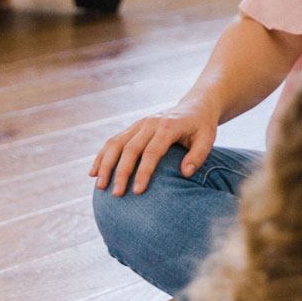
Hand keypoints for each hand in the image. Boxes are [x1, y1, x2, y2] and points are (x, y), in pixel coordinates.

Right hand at [91, 101, 219, 195]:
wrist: (195, 106)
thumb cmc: (202, 127)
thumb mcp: (207, 139)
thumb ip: (198, 155)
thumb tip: (185, 173)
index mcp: (168, 127)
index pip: (152, 152)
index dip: (143, 172)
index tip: (137, 191)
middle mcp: (150, 123)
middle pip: (130, 148)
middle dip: (121, 172)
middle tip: (116, 194)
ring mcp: (139, 124)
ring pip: (116, 143)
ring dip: (106, 164)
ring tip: (100, 186)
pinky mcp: (133, 127)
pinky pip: (113, 141)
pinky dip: (102, 156)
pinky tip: (93, 173)